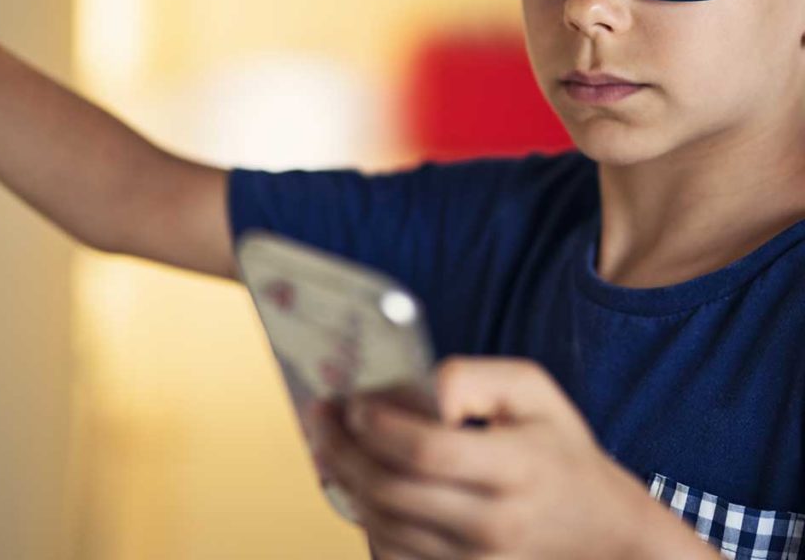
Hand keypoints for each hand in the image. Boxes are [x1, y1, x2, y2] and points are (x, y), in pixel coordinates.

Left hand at [308, 357, 708, 559]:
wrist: (601, 531)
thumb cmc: (558, 448)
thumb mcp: (532, 391)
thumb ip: (472, 378)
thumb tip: (418, 392)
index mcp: (519, 468)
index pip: (429, 451)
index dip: (380, 425)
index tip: (352, 400)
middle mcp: (497, 524)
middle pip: (394, 492)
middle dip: (343, 450)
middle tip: (319, 416)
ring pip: (385, 528)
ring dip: (344, 483)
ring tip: (326, 443)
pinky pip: (393, 556)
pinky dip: (364, 520)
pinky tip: (353, 484)